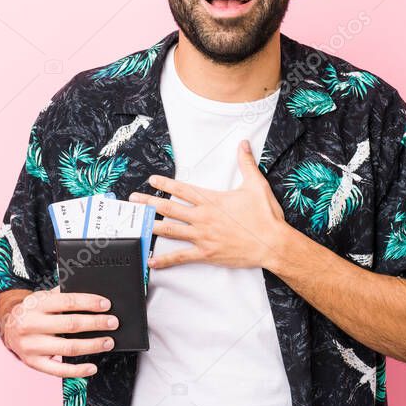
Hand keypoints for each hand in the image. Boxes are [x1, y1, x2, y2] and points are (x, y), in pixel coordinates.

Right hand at [0, 287, 117, 377]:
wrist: (8, 325)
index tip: (106, 305)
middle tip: (113, 323)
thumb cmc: (34, 310)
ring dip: (92, 345)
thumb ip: (64, 297)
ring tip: (108, 342)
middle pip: (71, 325)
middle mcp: (31, 324)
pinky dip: (78, 371)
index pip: (68, 302)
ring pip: (68, 348)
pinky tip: (93, 367)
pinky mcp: (33, 362)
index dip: (89, 303)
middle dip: (96, 323)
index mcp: (36, 304)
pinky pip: (58, 370)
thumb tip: (96, 302)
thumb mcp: (44, 297)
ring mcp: (31, 346)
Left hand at [127, 139, 290, 269]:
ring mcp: (203, 237)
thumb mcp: (256, 185)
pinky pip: (181, 257)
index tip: (152, 180)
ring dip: (151, 226)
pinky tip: (151, 261)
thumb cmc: (265, 216)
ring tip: (136, 224)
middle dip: (149, 203)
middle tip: (133, 200)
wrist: (272, 243)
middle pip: (170, 208)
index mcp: (212, 200)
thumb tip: (243, 144)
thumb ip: (246, 163)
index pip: (182, 189)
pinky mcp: (206, 254)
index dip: (165, 184)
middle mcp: (203, 218)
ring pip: (171, 230)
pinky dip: (165, 260)